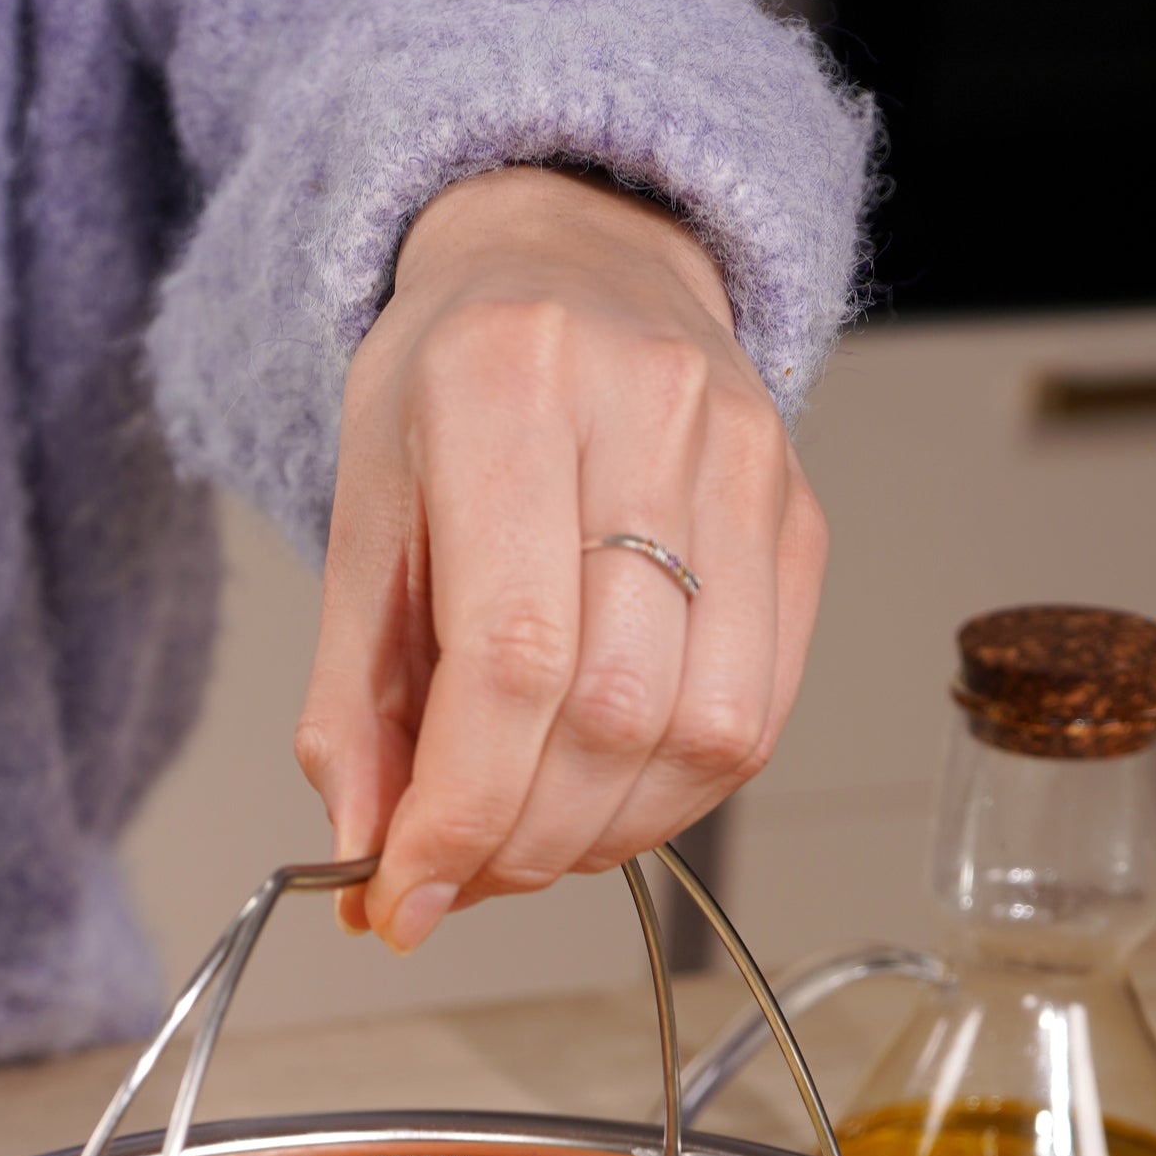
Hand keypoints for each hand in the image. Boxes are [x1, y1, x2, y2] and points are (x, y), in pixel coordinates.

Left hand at [297, 167, 828, 949]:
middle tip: (460, 876)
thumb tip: (370, 863)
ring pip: (701, 732)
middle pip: (611, 710)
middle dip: (524, 839)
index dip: (462, 810)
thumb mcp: (362, 520)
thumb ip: (353, 704)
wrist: (577, 259)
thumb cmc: (454, 388)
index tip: (409, 895)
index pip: (509, 658)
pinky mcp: (802, 521)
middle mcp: (649, 409)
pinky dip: (668, 798)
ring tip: (525, 834)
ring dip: (601, 834)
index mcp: (508, 382)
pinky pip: (755, 719)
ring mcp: (746, 463)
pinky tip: (600, 793)